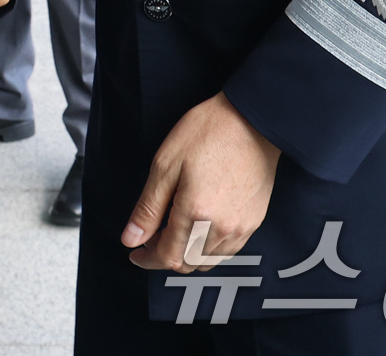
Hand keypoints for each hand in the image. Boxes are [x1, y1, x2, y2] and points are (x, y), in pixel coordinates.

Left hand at [122, 93, 279, 270]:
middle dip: (165, 255)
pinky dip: (208, 247)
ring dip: (187, 252)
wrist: (251, 120)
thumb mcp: (166, 164)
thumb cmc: (208, 133)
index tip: (136, 253)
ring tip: (175, 226)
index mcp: (195, 213)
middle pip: (187, 263)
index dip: (147, 259)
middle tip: (152, 234)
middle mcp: (221, 229)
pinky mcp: (254, 222)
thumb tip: (131, 239)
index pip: (168, 257)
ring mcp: (240, 228)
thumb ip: (148, 207)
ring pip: (208, 260)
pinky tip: (200, 225)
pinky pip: (227, 250)